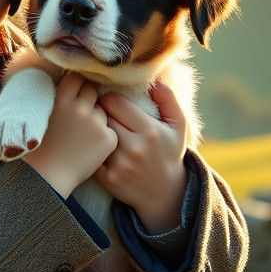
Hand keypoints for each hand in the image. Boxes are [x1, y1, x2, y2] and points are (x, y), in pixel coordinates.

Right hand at [22, 72, 117, 197]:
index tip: (74, 91)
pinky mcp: (108, 139)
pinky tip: (89, 147)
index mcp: (61, 100)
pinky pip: (109, 130)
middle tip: (78, 113)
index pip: (77, 77)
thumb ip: (57, 99)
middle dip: (87, 98)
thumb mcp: (41, 116)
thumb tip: (71, 85)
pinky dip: (102, 137)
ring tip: (81, 136)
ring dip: (96, 118)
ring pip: (102, 110)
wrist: (47, 178)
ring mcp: (96, 123)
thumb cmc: (38, 148)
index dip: (77, 84)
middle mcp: (80, 108)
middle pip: (92, 90)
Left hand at [95, 77, 187, 232]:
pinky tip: (95, 146)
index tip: (111, 102)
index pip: (116, 103)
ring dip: (94, 130)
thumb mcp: (178, 125)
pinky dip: (91, 149)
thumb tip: (155, 78)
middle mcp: (134, 148)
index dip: (110, 99)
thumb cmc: (169, 152)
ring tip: (96, 128)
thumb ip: (168, 99)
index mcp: (150, 131)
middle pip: (103, 117)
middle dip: (101, 113)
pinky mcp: (108, 179)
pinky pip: (92, 155)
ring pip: (96, 136)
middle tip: (101, 113)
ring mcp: (120, 165)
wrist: (164, 193)